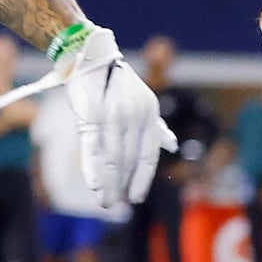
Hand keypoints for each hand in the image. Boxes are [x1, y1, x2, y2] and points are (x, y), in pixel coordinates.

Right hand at [56, 25, 177, 210]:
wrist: (89, 57)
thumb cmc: (116, 83)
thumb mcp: (144, 101)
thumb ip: (156, 127)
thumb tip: (172, 146)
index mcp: (149, 114)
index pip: (148, 156)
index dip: (142, 179)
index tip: (136, 197)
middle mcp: (134, 116)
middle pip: (128, 161)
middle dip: (121, 185)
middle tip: (113, 204)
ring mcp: (112, 116)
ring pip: (111, 158)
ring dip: (108, 183)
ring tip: (104, 201)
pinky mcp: (90, 115)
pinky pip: (93, 148)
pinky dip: (93, 169)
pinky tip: (94, 186)